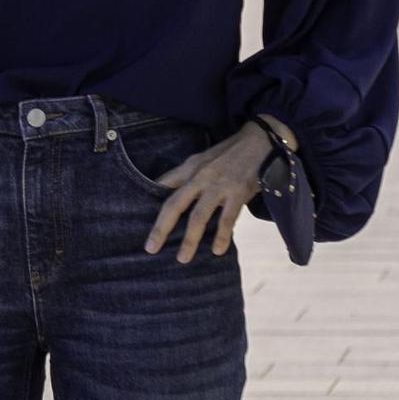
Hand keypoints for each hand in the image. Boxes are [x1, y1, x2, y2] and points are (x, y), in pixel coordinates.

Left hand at [143, 116, 291, 262]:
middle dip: (161, 228)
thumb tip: (164, 189)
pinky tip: (217, 250)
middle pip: (174, 204)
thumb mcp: (203, 159)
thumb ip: (185, 175)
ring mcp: (219, 186)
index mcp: (190, 168)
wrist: (260, 141)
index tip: (138, 216)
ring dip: (190, 240)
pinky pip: (227, 219)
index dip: (148, 200)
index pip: (163, 185)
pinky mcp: (238, 193)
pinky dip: (221, 236)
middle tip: (151, 248)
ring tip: (182, 258)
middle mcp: (200, 177)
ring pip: (198, 216)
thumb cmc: (229, 154)